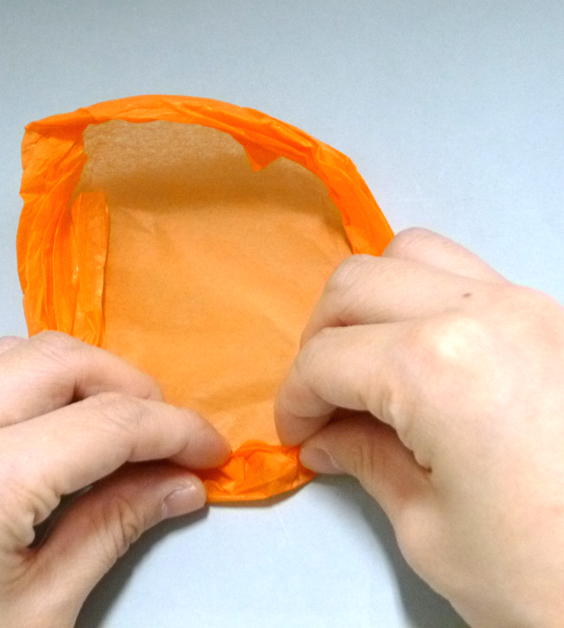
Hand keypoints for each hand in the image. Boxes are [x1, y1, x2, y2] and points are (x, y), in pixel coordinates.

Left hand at [0, 332, 229, 627]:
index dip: (175, 430)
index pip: (109, 423)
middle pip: (64, 362)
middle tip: (167, 435)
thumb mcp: (41, 609)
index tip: (210, 450)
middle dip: (133, 388)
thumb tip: (181, 485)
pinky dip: (38, 379)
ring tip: (119, 422)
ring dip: (85, 375)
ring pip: (20, 353)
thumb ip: (115, 528)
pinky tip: (61, 418)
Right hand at [276, 228, 563, 627]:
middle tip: (322, 398)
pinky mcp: (552, 312)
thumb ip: (365, 460)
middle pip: (354, 286)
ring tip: (368, 362)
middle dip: (318, 341)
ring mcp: (524, 302)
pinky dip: (419, 295)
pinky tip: (419, 351)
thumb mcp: (430, 531)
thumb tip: (325, 435)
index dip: (295, 398)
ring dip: (368, 303)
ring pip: (409, 254)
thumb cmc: (545, 578)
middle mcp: (480, 313)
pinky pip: (461, 272)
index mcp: (436, 367)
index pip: (326, 359)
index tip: (294, 432)